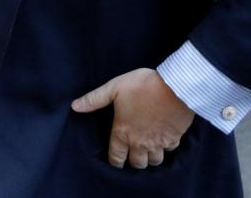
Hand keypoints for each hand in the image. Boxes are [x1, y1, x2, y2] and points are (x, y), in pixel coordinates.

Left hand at [71, 68, 193, 168]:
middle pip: (137, 164)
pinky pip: (169, 151)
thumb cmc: (143, 86)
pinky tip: (163, 139)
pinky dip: (165, 148)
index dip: (114, 161)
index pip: (116, 158)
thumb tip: (74, 106)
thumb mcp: (114, 88)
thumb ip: (94, 99)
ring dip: (150, 157)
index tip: (116, 159)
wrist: (176, 87)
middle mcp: (140, 142)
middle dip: (133, 161)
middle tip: (132, 152)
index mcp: (123, 132)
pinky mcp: (174, 139)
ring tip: (147, 148)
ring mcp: (158, 143)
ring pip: (154, 161)